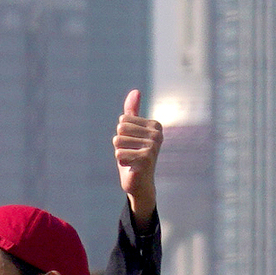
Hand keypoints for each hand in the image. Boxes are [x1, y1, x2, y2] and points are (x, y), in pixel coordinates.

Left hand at [114, 87, 161, 223]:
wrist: (140, 183)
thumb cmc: (133, 155)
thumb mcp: (131, 132)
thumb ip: (132, 112)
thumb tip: (135, 91)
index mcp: (155, 125)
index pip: (123, 119)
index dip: (122, 133)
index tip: (133, 144)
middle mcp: (157, 134)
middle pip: (120, 128)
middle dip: (120, 142)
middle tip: (130, 153)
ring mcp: (153, 147)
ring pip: (118, 141)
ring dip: (120, 152)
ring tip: (131, 159)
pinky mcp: (146, 159)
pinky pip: (118, 153)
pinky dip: (121, 161)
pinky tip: (131, 166)